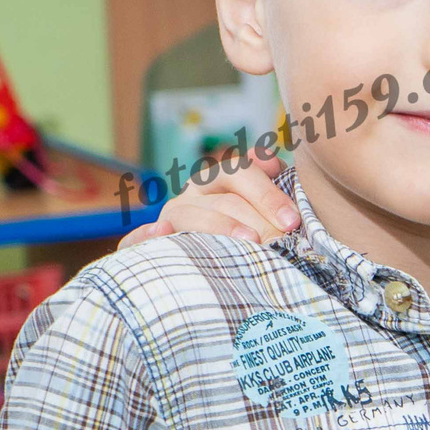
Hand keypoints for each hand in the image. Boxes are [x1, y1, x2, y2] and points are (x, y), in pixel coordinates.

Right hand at [117, 148, 294, 248]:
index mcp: (220, 180)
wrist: (211, 271)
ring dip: (220, 227)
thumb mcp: (265, 205)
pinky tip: (161, 232)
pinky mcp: (149, 245)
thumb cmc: (254, 230)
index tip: (293, 220)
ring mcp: (169, 219)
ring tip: (250, 240)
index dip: (268, 195)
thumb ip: (271, 183)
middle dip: (256, 220)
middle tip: (280, 240)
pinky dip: (144, 235)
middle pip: (224, 201)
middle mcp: (193, 195)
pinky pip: (136, 240)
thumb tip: (268, 158)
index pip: (241, 174)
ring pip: (190, 217)